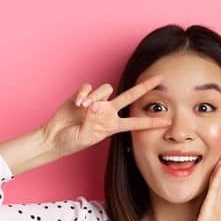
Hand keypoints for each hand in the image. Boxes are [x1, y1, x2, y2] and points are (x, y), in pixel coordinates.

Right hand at [39, 75, 171, 158]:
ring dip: (95, 96)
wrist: (53, 137)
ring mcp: (95, 102)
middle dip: (144, 87)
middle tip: (159, 78)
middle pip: (130, 96)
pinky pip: (88, 87)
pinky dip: (83, 94)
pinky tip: (77, 103)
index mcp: (112, 125)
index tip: (167, 121)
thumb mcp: (84, 137)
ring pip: (105, 90)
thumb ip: (92, 121)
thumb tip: (96, 105)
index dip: (151, 122)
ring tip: (83, 108)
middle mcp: (107, 112)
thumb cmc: (70, 142)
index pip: (135, 123)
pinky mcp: (82, 95)